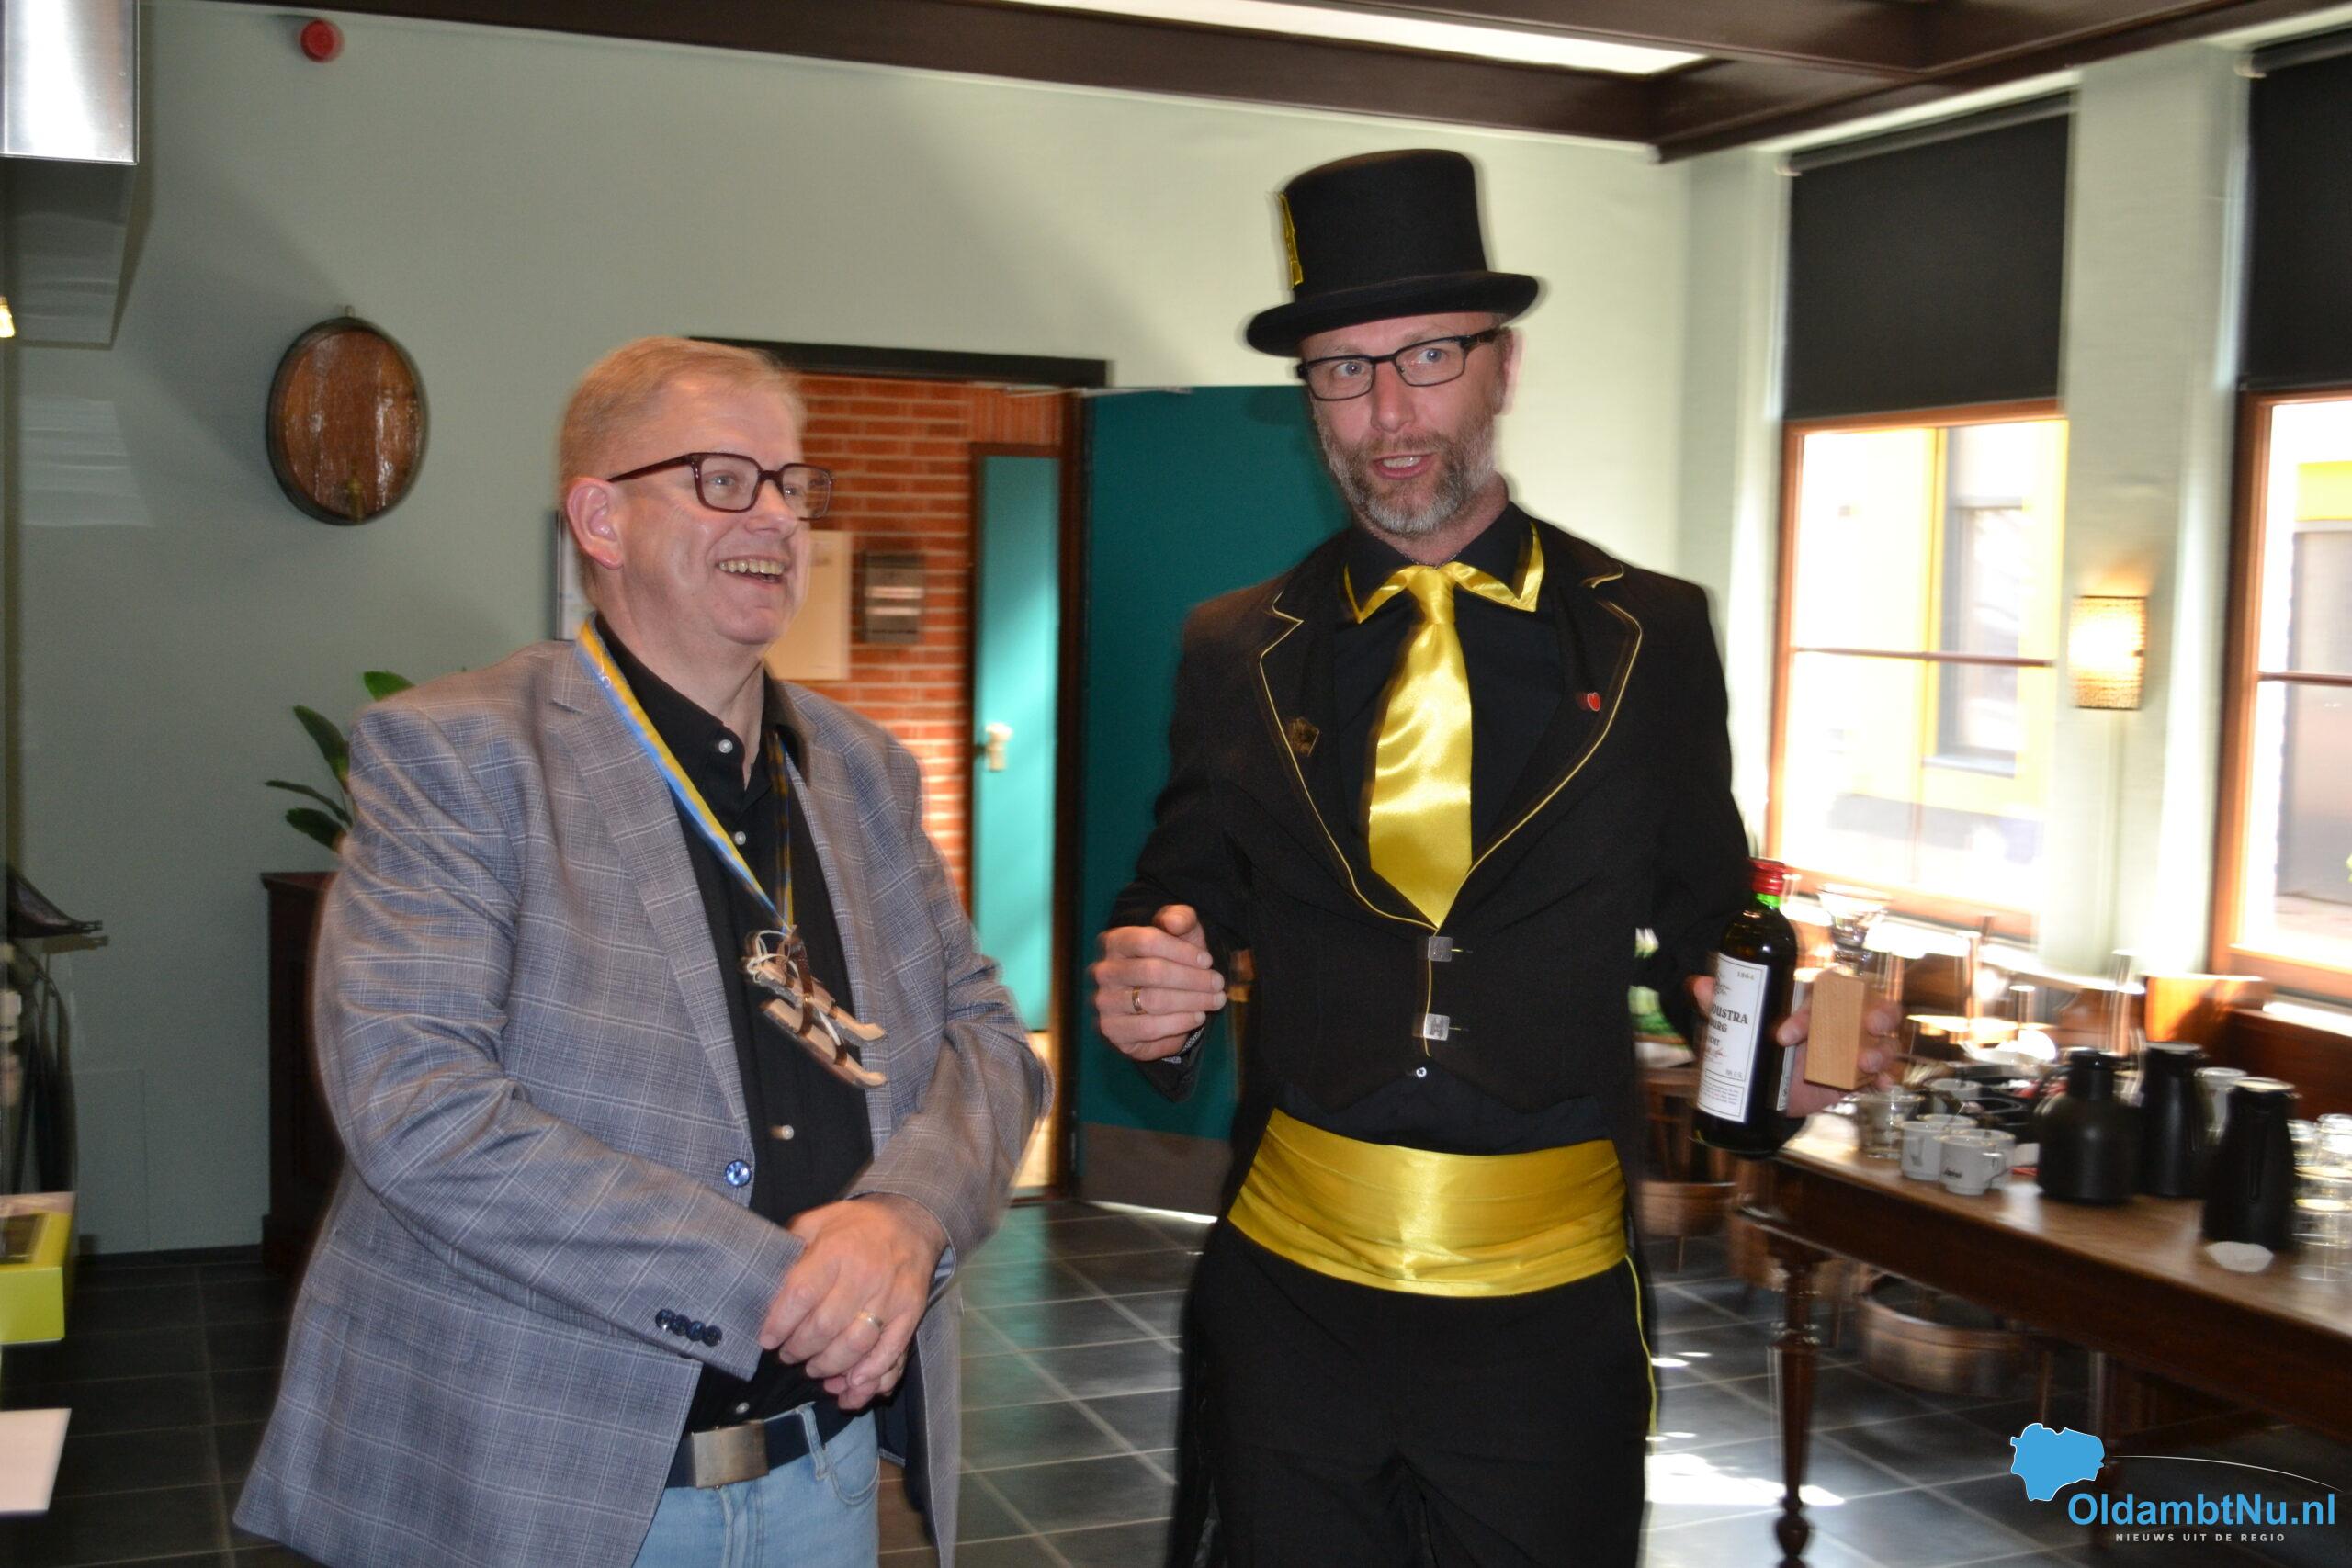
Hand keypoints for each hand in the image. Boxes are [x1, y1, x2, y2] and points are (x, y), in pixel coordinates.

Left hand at [761, 1194, 945, 1410]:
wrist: (911, 1221)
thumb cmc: (857, 1226)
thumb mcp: (818, 1221)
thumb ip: (791, 1246)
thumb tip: (765, 1278)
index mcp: (836, 1250)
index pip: (801, 1295)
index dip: (780, 1324)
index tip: (767, 1339)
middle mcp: (865, 1275)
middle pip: (825, 1327)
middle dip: (800, 1349)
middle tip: (789, 1355)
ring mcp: (890, 1297)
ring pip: (855, 1346)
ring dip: (829, 1366)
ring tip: (815, 1368)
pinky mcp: (910, 1314)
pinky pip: (890, 1353)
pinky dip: (870, 1376)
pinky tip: (851, 1386)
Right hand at [1092, 905, 1225, 1061]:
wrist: (1161, 999)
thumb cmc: (1172, 960)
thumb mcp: (1181, 933)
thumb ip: (1181, 918)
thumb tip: (1174, 923)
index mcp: (1115, 941)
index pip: (1147, 941)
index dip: (1182, 951)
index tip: (1208, 961)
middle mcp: (1104, 971)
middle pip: (1152, 972)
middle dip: (1192, 979)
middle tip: (1218, 984)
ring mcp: (1105, 1003)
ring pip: (1152, 1002)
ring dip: (1191, 1002)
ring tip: (1214, 1002)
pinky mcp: (1113, 1030)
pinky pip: (1149, 1029)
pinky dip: (1178, 1024)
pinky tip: (1197, 1017)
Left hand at [1688, 975, 1900, 1118]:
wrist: (1766, 1087)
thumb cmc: (1760, 1043)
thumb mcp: (1740, 1028)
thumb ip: (1724, 1007)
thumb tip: (1703, 986)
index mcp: (1813, 1001)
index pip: (1821, 993)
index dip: (1805, 1013)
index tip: (1782, 1037)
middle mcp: (1841, 1019)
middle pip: (1871, 1004)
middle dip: (1876, 1012)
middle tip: (1867, 1025)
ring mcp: (1854, 1047)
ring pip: (1883, 1040)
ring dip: (1880, 1049)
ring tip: (1865, 1062)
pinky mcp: (1859, 1075)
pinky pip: (1883, 1072)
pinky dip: (1886, 1077)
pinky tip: (1882, 1084)